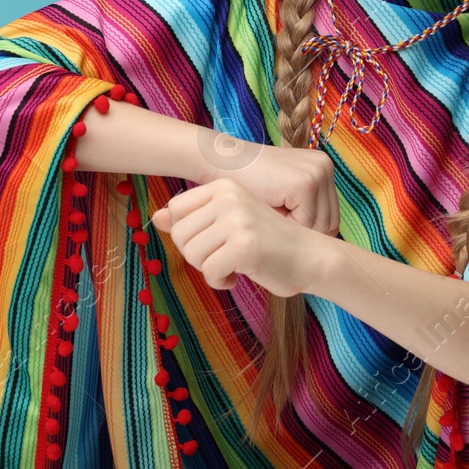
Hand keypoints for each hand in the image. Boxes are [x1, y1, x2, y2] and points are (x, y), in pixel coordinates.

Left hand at [153, 178, 328, 295]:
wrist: (311, 257)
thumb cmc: (269, 243)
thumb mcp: (229, 223)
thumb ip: (195, 220)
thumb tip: (157, 218)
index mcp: (225, 186)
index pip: (177, 210)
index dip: (189, 235)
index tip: (213, 242)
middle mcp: (230, 197)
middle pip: (180, 234)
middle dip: (197, 255)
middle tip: (223, 258)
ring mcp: (238, 219)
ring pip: (192, 254)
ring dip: (209, 270)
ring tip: (233, 266)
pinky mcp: (244, 245)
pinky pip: (210, 272)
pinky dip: (220, 282)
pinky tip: (240, 276)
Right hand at [198, 133, 339, 236]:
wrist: (223, 161)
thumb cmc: (249, 182)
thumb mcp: (284, 192)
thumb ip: (303, 208)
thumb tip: (321, 244)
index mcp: (322, 168)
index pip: (330, 217)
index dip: (308, 231)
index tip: (286, 232)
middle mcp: (325, 167)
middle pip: (330, 222)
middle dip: (305, 232)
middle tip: (279, 230)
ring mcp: (317, 173)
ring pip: (319, 225)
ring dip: (296, 230)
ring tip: (273, 221)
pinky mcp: (305, 183)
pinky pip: (306, 222)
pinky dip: (288, 226)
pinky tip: (270, 217)